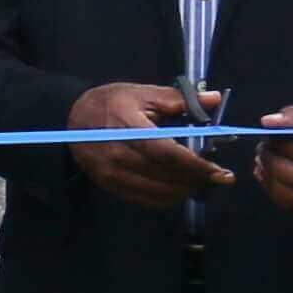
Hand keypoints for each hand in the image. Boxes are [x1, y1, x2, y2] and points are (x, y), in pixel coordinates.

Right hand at [67, 82, 229, 209]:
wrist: (73, 117)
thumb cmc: (112, 103)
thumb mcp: (143, 93)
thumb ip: (179, 99)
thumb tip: (213, 100)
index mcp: (128, 126)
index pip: (167, 153)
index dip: (196, 165)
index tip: (220, 171)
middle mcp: (117, 153)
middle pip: (165, 175)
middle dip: (196, 180)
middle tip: (219, 179)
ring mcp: (111, 173)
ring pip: (156, 191)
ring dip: (184, 191)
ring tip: (202, 184)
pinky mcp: (109, 185)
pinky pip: (143, 199)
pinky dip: (166, 199)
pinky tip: (180, 191)